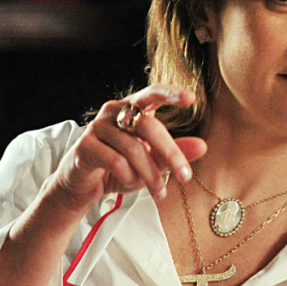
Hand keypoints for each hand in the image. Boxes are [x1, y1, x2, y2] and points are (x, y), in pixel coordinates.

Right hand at [48, 84, 207, 212]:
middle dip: (170, 153)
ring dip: (150, 174)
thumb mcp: (153, 162)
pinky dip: (128, 176)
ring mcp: (97, 127)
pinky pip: (114, 161)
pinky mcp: (84, 146)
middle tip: (185, 177)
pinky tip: (130, 183)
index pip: (152, 93)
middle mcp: (114, 112)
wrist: (85, 185)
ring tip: (159, 191)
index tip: (191, 98)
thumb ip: (176, 152)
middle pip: (148, 126)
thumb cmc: (122, 167)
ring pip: (133, 149)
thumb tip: (202, 146)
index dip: (170, 94)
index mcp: (133, 109)